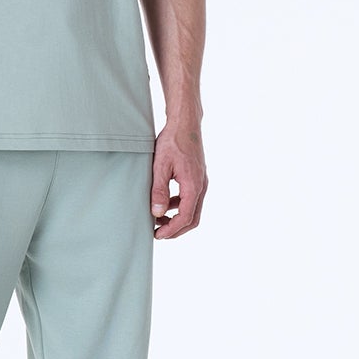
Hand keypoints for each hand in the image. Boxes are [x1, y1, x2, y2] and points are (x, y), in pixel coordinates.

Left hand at [150, 123, 206, 238]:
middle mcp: (201, 186)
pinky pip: (191, 199)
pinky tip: (165, 203)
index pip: (185, 217)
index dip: (171, 229)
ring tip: (158, 219)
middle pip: (193, 219)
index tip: (157, 235)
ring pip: (193, 210)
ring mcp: (201, 182)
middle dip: (176, 229)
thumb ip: (159, 190)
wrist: (185, 124)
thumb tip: (157, 213)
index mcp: (193, 185)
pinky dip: (179, 206)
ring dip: (177, 218)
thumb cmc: (172, 141)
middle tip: (158, 233)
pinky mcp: (197, 178)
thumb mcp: (160, 166)